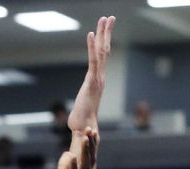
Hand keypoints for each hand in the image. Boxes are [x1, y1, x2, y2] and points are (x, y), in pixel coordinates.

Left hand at [36, 128, 98, 168]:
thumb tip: (69, 155)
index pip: (86, 159)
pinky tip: (73, 157)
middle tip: (91, 129)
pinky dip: (73, 168)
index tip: (90, 130)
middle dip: (90, 146)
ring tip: (85, 139)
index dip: (89, 146)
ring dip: (85, 153)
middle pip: (88, 161)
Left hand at [68, 16, 114, 132]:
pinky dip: (92, 47)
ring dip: (103, 34)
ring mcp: (97, 79)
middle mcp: (100, 77)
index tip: (105, 29)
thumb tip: (79, 111)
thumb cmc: (81, 121)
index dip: (104, 42)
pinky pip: (93, 61)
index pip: (102, 58)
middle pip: (105, 50)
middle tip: (109, 17)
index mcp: (98, 81)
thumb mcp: (82, 107)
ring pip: (102, 52)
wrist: (84, 130)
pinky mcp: (92, 82)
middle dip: (107, 33)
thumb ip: (83, 104)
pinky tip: (90, 34)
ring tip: (104, 19)